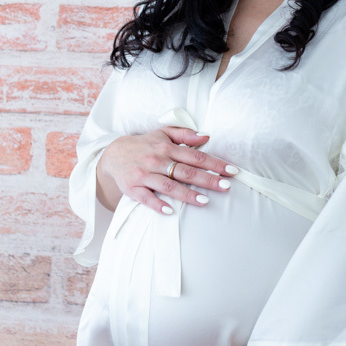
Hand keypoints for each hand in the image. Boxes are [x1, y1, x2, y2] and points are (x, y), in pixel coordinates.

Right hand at [97, 127, 237, 213]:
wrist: (114, 154)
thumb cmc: (144, 145)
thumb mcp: (162, 134)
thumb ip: (184, 134)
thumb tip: (206, 136)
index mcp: (166, 147)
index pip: (195, 156)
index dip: (215, 163)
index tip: (232, 171)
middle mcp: (156, 160)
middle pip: (186, 171)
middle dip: (207, 179)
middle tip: (226, 187)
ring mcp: (144, 175)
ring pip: (168, 186)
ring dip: (187, 194)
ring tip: (205, 201)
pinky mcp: (132, 188)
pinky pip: (146, 198)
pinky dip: (157, 205)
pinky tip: (170, 211)